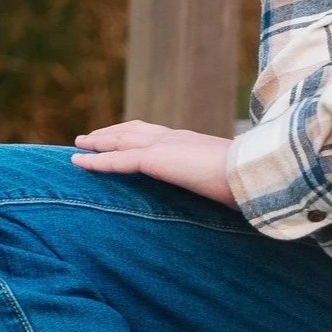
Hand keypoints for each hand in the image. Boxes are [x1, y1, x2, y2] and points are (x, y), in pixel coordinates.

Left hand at [70, 121, 235, 206]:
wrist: (252, 173)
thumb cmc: (249, 182)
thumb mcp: (229, 181)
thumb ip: (218, 184)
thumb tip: (229, 199)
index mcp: (191, 141)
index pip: (156, 134)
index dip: (135, 134)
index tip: (121, 136)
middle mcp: (175, 137)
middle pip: (133, 131)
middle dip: (110, 133)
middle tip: (90, 137)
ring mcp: (164, 145)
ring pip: (120, 141)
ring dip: (98, 142)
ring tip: (79, 145)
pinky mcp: (156, 159)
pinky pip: (117, 160)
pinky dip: (96, 161)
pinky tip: (80, 163)